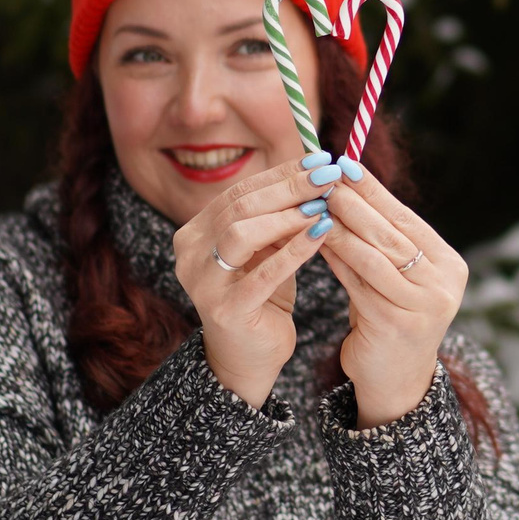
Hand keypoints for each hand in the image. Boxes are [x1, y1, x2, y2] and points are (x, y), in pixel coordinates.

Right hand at [171, 158, 327, 407]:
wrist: (248, 358)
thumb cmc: (262, 296)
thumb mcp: (266, 250)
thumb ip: (277, 217)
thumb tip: (314, 173)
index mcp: (195, 232)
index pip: (239, 191)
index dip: (280, 174)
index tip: (319, 161)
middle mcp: (189, 253)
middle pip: (239, 206)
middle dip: (289, 188)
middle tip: (328, 176)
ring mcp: (202, 282)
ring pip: (242, 233)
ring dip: (287, 215)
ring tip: (324, 206)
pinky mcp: (225, 310)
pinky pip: (263, 274)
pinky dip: (294, 251)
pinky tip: (322, 234)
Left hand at [313, 161, 468, 426]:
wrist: (395, 381)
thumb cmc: (389, 319)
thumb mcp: (392, 278)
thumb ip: (380, 243)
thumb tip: (347, 188)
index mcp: (449, 265)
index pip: (407, 218)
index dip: (375, 191)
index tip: (346, 164)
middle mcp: (444, 284)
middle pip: (392, 233)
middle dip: (355, 203)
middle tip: (326, 177)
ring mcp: (424, 305)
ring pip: (374, 255)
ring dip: (341, 226)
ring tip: (315, 204)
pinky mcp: (398, 323)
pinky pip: (358, 281)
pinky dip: (335, 258)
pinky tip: (315, 241)